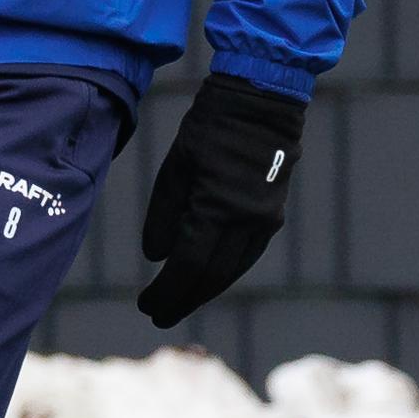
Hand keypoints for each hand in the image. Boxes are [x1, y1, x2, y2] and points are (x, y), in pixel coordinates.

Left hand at [136, 72, 306, 328]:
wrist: (261, 103)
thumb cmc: (211, 129)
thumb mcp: (176, 166)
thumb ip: (164, 214)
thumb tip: (156, 257)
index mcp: (218, 207)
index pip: (188, 265)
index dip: (166, 290)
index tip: (145, 305)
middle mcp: (247, 221)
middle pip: (212, 277)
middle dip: (183, 299)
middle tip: (157, 314)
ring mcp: (265, 221)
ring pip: (232, 270)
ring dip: (204, 290)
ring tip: (178, 301)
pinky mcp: (273, 216)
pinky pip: (246, 255)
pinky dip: (223, 271)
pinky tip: (205, 277)